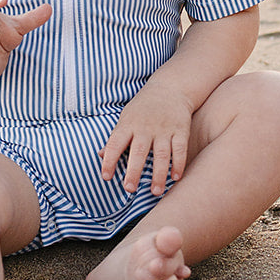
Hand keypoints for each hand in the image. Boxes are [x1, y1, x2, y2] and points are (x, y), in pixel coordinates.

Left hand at [99, 79, 192, 194]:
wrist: (170, 87)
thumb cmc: (143, 107)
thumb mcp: (125, 117)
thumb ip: (115, 138)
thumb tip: (99, 155)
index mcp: (128, 124)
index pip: (115, 143)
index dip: (109, 160)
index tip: (106, 177)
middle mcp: (146, 127)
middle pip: (139, 151)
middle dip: (134, 171)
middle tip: (129, 189)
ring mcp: (164, 129)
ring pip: (161, 154)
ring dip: (158, 174)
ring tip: (155, 191)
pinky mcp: (181, 130)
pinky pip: (179, 150)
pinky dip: (178, 164)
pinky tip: (176, 178)